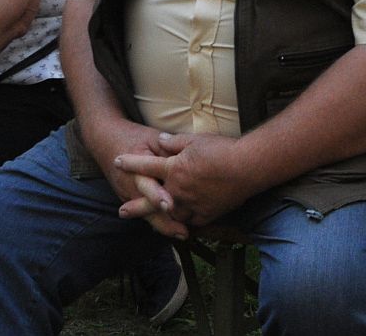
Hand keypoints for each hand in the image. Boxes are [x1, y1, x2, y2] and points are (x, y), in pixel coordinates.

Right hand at [82, 116, 185, 236]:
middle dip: (164, 222)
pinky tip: (175, 229)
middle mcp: (130, 184)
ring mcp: (127, 194)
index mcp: (135, 166)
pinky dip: (159, 221)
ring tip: (183, 234)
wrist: (104, 140)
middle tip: (183, 232)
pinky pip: (144, 213)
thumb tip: (190, 159)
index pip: (146, 184)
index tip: (169, 205)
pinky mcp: (129, 199)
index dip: (156, 195)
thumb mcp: (152, 137)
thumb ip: (168, 149)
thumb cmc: (133, 138)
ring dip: (164, 226)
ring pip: (146, 215)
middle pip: (146, 208)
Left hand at [116, 130, 254, 229]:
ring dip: (160, 217)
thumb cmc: (222, 150)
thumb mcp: (195, 140)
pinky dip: (185, 222)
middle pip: (152, 199)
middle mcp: (179, 189)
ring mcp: (192, 204)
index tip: (117, 161)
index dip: (131, 162)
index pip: (146, 164)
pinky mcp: (206, 214)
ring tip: (151, 221)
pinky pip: (191, 221)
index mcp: (174, 168)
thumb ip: (174, 142)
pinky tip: (181, 225)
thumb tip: (160, 141)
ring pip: (171, 214)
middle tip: (121, 211)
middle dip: (135, 205)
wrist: (247, 168)